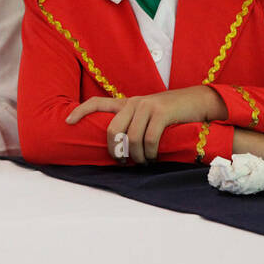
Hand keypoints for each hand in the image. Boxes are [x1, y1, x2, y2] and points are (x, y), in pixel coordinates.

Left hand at [65, 86, 227, 163]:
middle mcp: (135, 102)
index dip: (80, 111)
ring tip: (142, 162)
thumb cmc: (171, 113)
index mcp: (128, 102)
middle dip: (115, 150)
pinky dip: (149, 153)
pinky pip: (149, 139)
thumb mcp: (148, 114)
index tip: (67, 122)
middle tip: (122, 161)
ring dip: (136, 156)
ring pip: (131, 138)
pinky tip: (152, 158)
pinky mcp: (162, 113)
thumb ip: (133, 123)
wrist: (196, 101)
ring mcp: (148, 106)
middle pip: (112, 129)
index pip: (98, 102)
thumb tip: (120, 148)